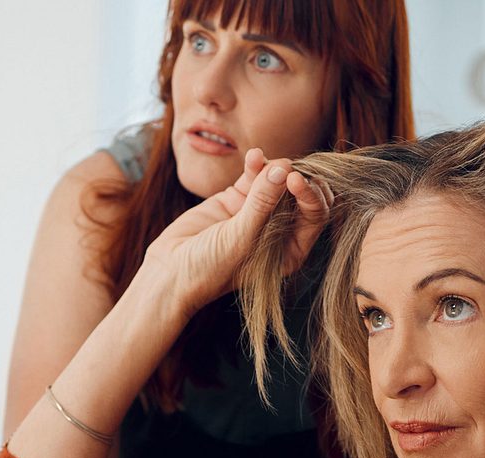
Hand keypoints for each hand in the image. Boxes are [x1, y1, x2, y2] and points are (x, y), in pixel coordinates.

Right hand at [144, 148, 330, 316]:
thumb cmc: (210, 269)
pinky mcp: (236, 200)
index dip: (310, 195)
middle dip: (296, 177)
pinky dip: (256, 165)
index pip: (315, 216)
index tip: (294, 179)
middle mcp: (279, 231)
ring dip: (274, 167)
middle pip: (301, 195)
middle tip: (284, 166)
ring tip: (260, 160)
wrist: (169, 273)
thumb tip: (284, 169)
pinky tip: (253, 156)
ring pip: (277, 182)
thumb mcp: (240, 238)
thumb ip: (262, 204)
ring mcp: (258, 214)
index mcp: (291, 250)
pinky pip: (253, 177)